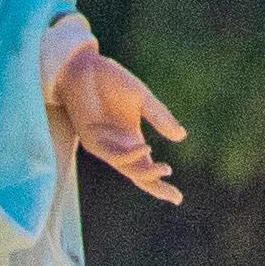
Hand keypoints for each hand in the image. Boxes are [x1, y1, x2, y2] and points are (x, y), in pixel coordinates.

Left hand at [45, 29, 185, 204]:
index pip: (147, 169)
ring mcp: (104, 145)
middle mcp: (118, 147)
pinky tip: (145, 148)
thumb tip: (182, 137)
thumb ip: (160, 117)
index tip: (178, 198)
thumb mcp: (142, 98)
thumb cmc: (111, 81)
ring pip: (127, 169)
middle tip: (176, 198)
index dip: (161, 183)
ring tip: (165, 169)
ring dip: (146, 171)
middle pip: (138, 176)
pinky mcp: (91, 140)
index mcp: (132, 140)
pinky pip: (113, 154)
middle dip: (156, 187)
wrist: (83, 67)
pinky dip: (130, 155)